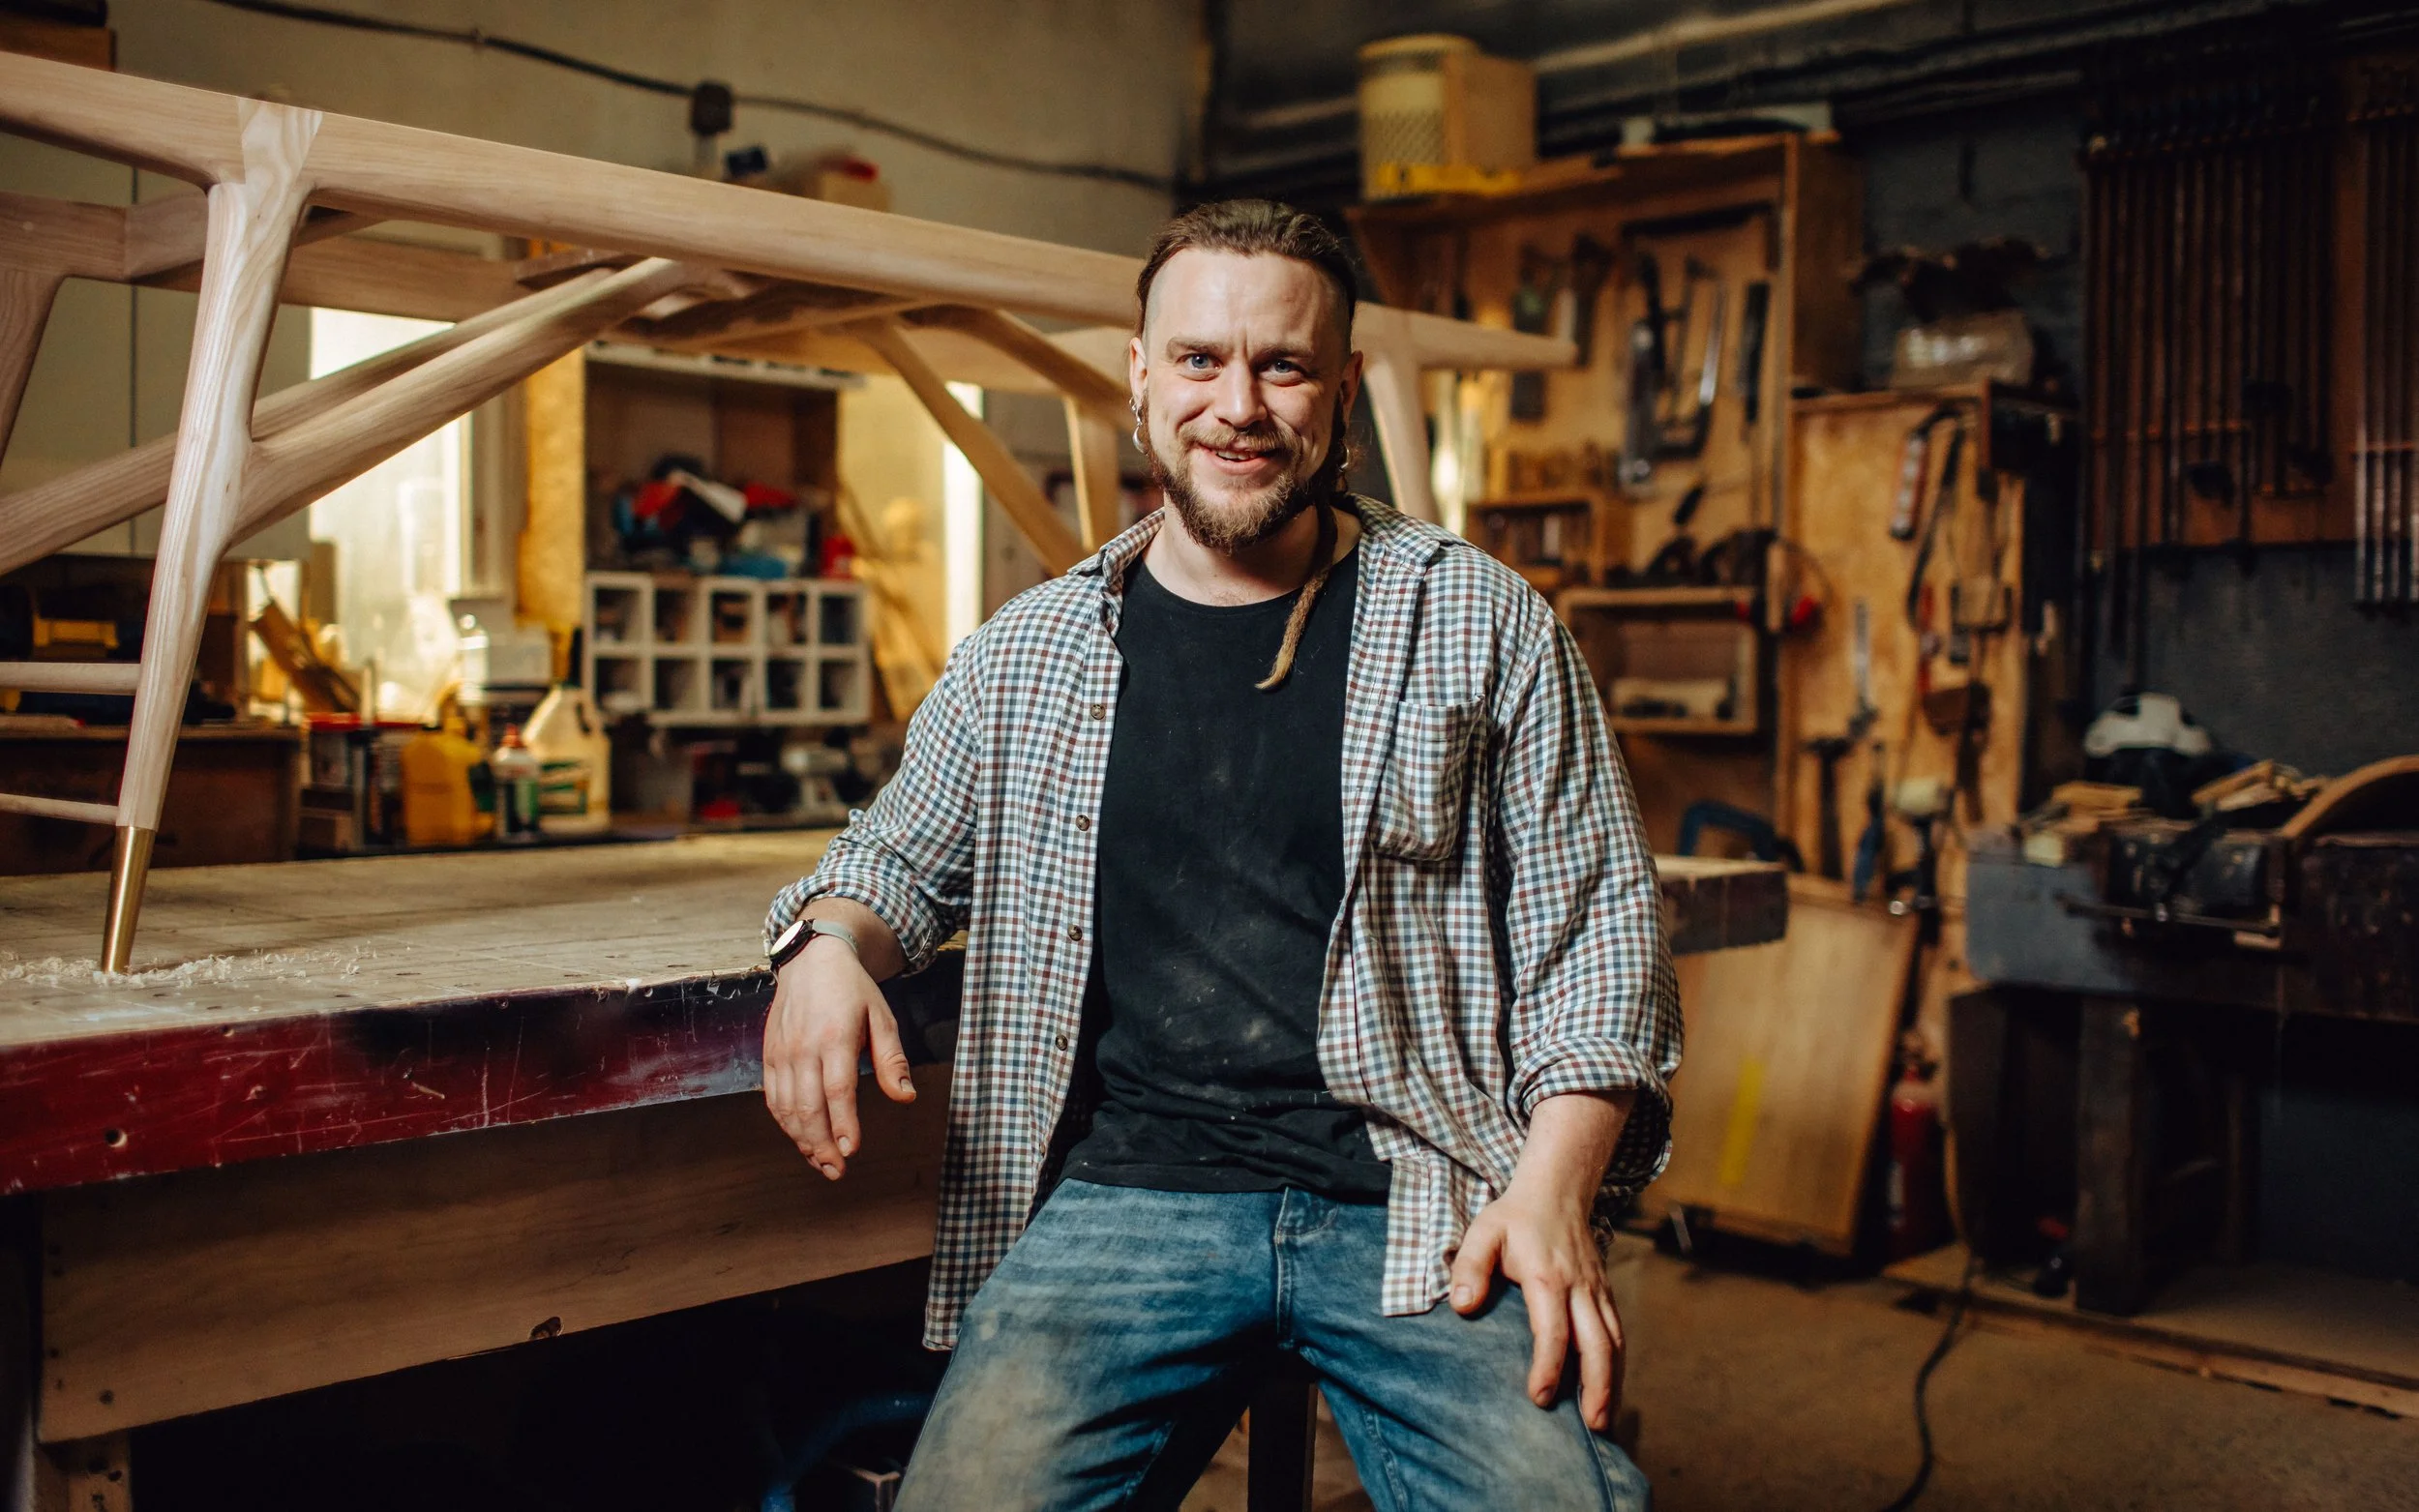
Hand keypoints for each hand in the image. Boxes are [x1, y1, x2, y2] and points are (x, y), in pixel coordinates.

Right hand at [761, 935, 915, 1178]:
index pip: (838, 1090)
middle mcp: (803, 1047)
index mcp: (835, 1037)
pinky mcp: (769, 1056)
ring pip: (787, 1108)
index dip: (844, 1124)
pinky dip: (785, 1123)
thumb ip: (892, 1059)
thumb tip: (905, 1097)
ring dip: (802, 1140)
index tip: (852, 1150)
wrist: (811, 961)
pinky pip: (773, 1098)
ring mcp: (782, 1053)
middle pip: (808, 1107)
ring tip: (821, 1162)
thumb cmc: (852, 991)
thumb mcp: (882, 1017)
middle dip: (821, 1144)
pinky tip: (801, 1139)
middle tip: (836, 1170)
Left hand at [1448, 1177, 1623, 1432]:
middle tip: (1592, 1427)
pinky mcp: (1605, 1295)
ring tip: (1604, 1422)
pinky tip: (1610, 1391)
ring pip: (1614, 1342)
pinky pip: (1617, 1334)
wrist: (1557, 1191)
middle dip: (1597, 1387)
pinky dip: (1617, 1366)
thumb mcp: (1483, 1232)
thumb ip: (1469, 1267)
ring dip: (1613, 1383)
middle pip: (1598, 1343)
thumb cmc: (1514, 1217)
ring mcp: (1597, 1291)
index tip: (1540, 1397)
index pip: (1554, 1330)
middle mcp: (1580, 1288)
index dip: (1549, 1366)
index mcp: (1548, 1277)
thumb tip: (1463, 1307)